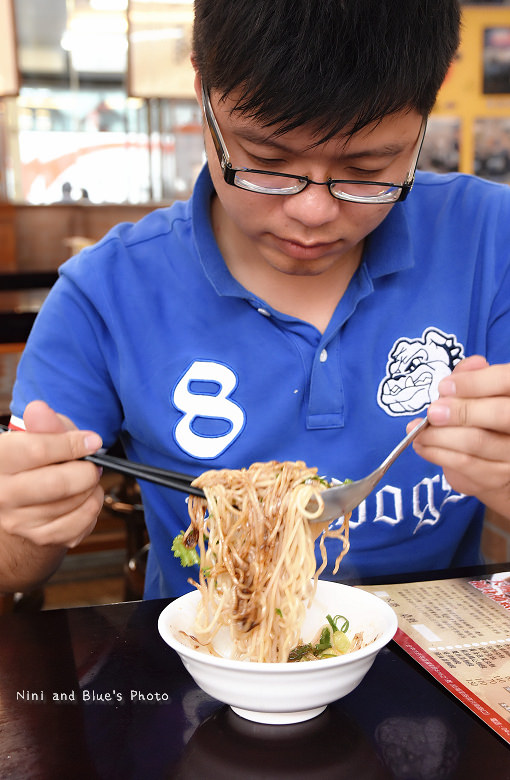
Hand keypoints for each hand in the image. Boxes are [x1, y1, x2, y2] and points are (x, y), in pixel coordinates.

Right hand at [0, 400, 104, 548]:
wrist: (24, 502)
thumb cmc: (35, 461)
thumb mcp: (38, 435)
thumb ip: (43, 423)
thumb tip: (39, 410)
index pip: (36, 451)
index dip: (71, 444)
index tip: (92, 441)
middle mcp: (2, 495)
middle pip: (58, 484)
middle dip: (86, 471)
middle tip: (91, 464)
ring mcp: (19, 521)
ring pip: (74, 503)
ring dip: (92, 488)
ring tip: (85, 479)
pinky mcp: (39, 538)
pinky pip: (81, 523)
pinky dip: (92, 507)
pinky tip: (84, 498)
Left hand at [408, 356, 509, 518]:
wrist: (494, 459)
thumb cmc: (484, 417)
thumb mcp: (480, 392)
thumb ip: (473, 376)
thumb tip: (471, 364)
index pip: (507, 381)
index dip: (476, 382)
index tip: (445, 386)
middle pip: (500, 414)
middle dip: (461, 411)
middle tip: (432, 412)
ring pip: (477, 441)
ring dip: (440, 435)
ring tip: (418, 430)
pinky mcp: (499, 476)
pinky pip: (466, 464)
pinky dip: (437, 453)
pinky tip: (422, 445)